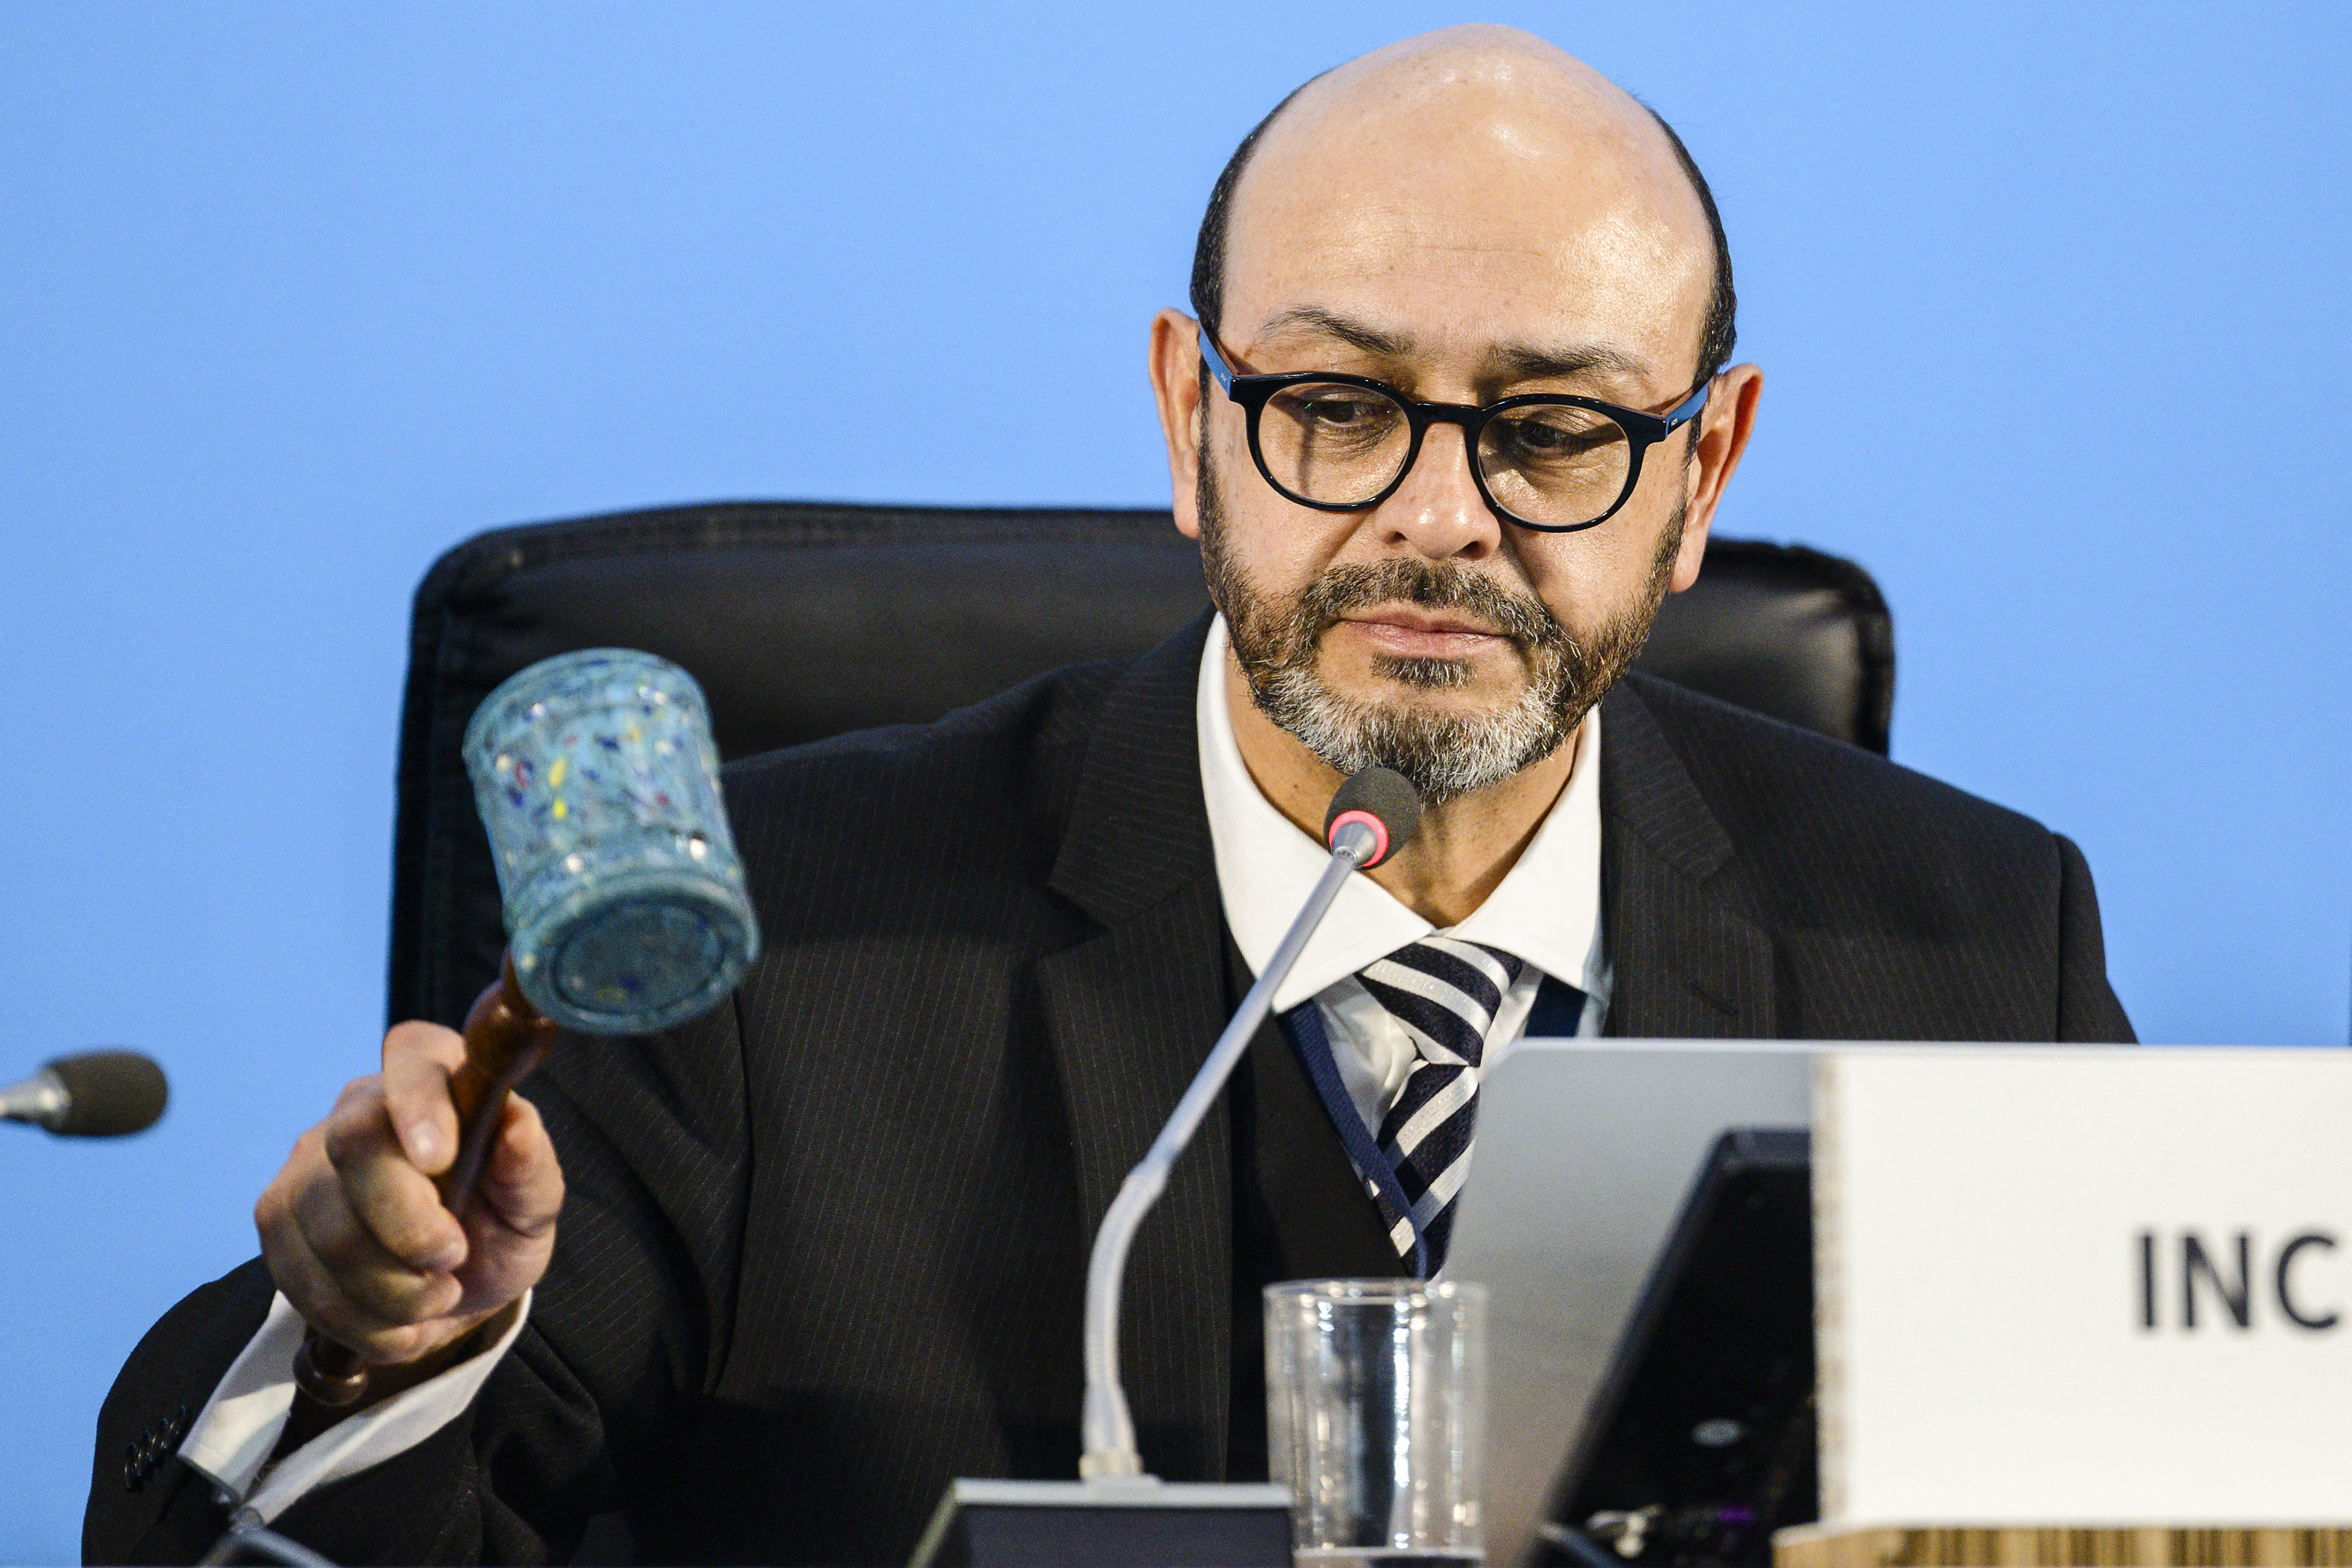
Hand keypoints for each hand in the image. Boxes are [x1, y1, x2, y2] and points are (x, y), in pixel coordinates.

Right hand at [256, 1021, 563, 1368]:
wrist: (454, 1281)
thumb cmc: (498, 1223)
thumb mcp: (532, 1204)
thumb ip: (529, 1167)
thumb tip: (518, 1126)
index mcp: (434, 1078)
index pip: (413, 1058)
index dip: (419, 1103)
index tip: (440, 1158)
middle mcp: (360, 1108)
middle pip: (355, 1146)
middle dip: (408, 1225)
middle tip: (453, 1260)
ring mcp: (307, 1163)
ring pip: (328, 1230)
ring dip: (392, 1290)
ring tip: (438, 1296)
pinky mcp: (278, 1220)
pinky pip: (303, 1280)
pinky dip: (360, 1321)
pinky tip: (399, 1323)